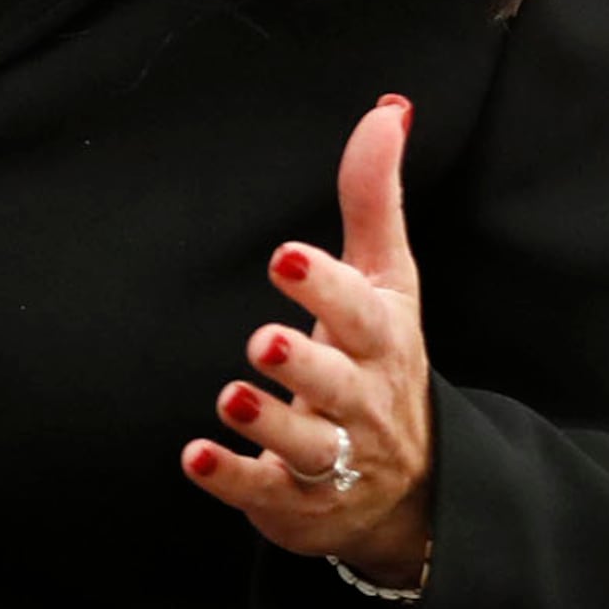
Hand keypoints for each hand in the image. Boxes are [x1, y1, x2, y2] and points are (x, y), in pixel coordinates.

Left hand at [181, 95, 434, 592]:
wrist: (413, 487)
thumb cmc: (383, 357)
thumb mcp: (387, 278)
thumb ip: (373, 196)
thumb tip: (389, 108)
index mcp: (383, 339)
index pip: (364, 311)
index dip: (328, 286)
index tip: (287, 257)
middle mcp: (364, 399)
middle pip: (341, 384)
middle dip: (306, 364)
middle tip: (264, 339)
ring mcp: (336, 457)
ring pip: (308, 445)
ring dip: (269, 423)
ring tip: (231, 395)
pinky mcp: (298, 501)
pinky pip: (265, 492)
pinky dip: (232, 478)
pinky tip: (195, 455)